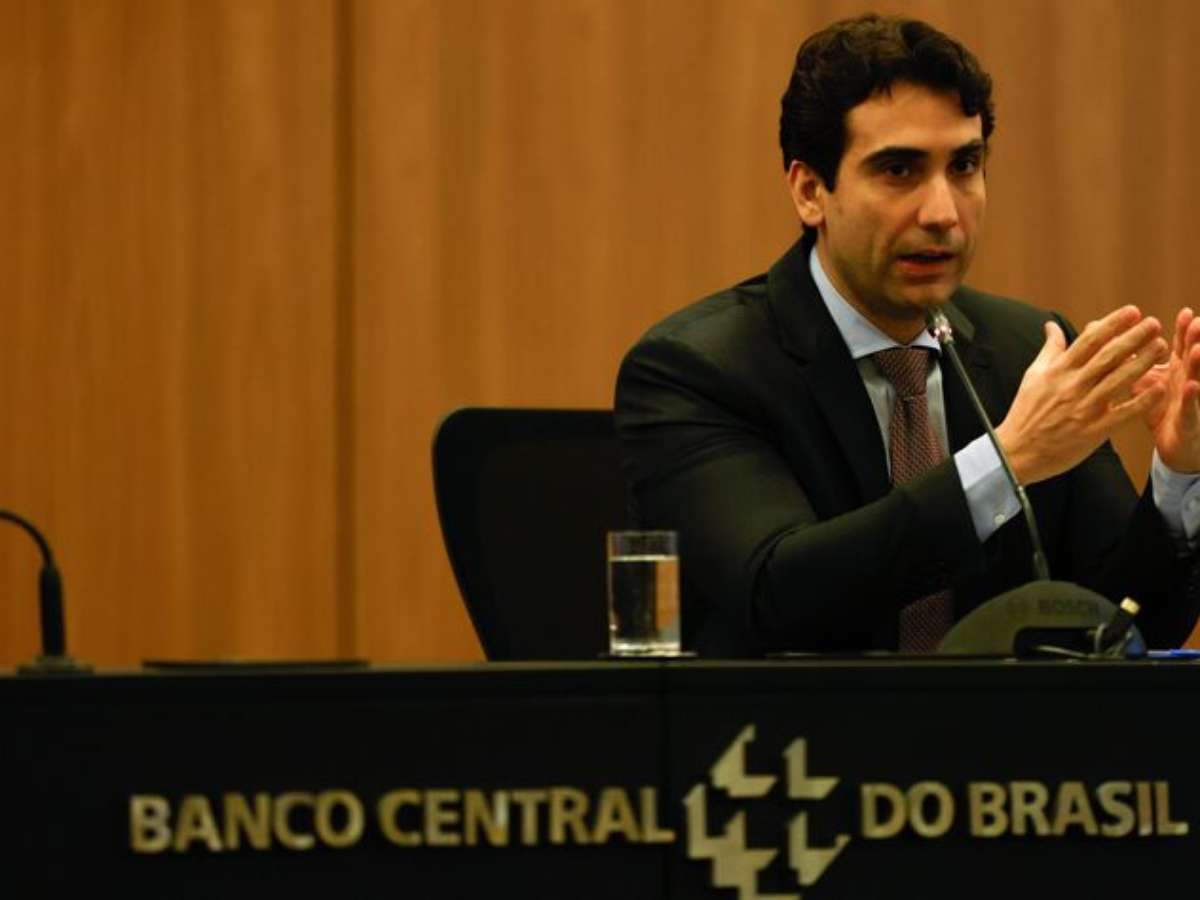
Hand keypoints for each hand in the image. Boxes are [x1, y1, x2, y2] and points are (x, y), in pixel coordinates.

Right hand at [994, 306, 1167, 484]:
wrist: (1016, 451)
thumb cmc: (1025, 412)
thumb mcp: (1033, 376)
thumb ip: (1049, 349)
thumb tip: (1051, 325)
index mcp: (1058, 371)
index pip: (1089, 341)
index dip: (1112, 324)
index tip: (1132, 311)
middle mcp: (1072, 386)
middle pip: (1107, 356)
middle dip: (1133, 337)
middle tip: (1154, 323)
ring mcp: (1083, 409)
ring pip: (1118, 381)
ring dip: (1142, 362)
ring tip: (1160, 347)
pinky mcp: (1092, 431)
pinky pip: (1122, 414)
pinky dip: (1141, 402)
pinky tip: (1158, 389)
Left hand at [1132, 307, 1199, 472]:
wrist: (1174, 444)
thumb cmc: (1160, 407)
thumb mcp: (1147, 380)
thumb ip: (1135, 358)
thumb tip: (1114, 335)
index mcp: (1177, 370)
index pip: (1182, 346)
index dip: (1184, 330)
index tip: (1187, 312)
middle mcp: (1187, 381)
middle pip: (1193, 358)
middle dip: (1196, 340)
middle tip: (1198, 323)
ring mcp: (1191, 401)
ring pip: (1196, 379)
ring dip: (1197, 365)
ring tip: (1197, 349)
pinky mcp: (1188, 422)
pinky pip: (1190, 409)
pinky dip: (1191, 397)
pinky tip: (1191, 386)